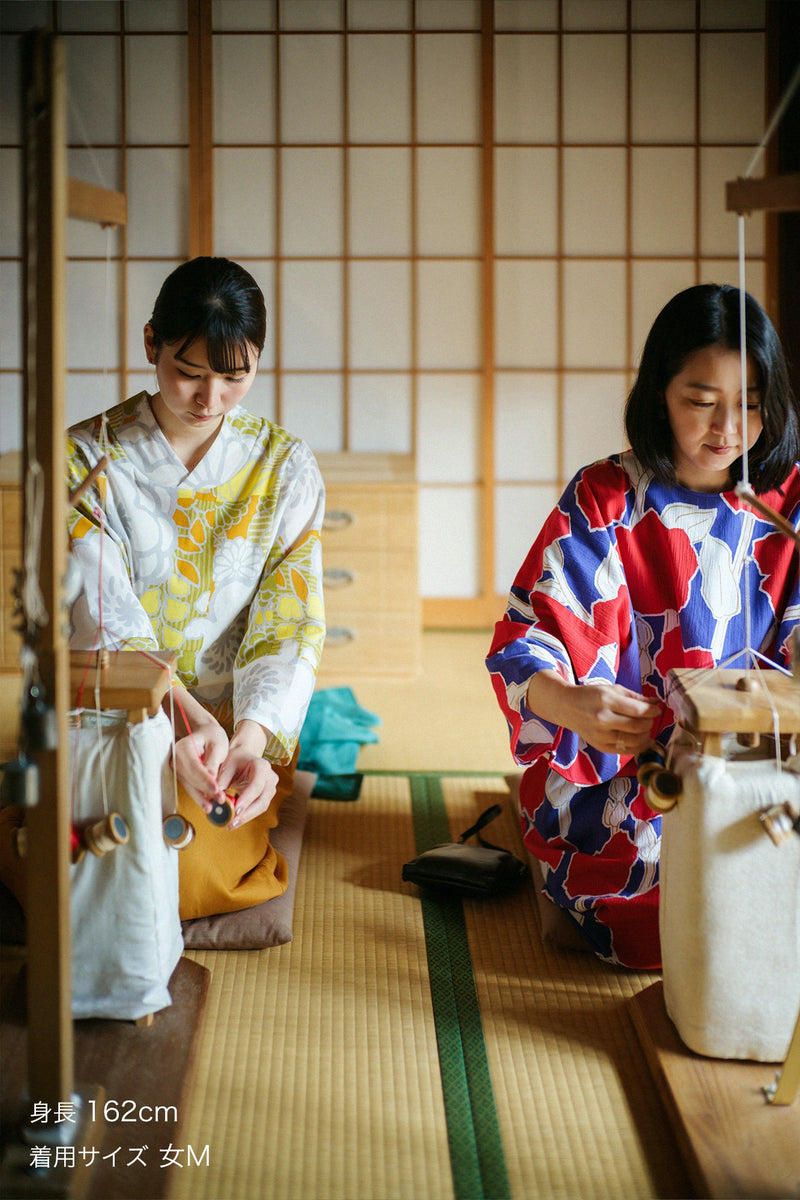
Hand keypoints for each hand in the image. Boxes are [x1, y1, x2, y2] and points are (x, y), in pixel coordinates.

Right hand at [172, 719, 229, 813]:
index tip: (216, 789)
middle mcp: (175, 759)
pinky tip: (208, 805)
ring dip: (202, 798)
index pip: (194, 767)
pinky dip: (199, 797)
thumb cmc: (213, 737)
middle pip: (190, 779)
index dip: (205, 780)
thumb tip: (211, 779)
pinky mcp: (181, 776)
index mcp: (183, 747)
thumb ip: (213, 761)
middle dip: (206, 791)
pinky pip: (190, 788)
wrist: (205, 734)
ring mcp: (176, 769)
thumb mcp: (218, 745)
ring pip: (189, 786)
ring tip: (214, 807)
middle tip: (221, 799)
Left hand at [217, 719, 279, 828]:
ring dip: (246, 817)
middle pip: (262, 799)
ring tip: (231, 824)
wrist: (243, 758)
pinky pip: (259, 808)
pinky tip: (235, 821)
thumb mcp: (225, 766)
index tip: (235, 811)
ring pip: (262, 807)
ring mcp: (271, 787)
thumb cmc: (234, 760)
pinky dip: (247, 815)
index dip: (247, 799)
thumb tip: (214, 799)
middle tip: (231, 823)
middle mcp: (270, 777)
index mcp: (261, 766)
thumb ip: (220, 781)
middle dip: (246, 813)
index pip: (256, 785)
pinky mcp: (268, 796)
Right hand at [527, 671, 659, 757]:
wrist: (566, 707)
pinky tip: (641, 740)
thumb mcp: (612, 690)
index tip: (656, 709)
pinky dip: (638, 746)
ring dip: (646, 736)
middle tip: (650, 718)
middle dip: (650, 723)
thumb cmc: (591, 696)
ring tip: (645, 728)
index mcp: (606, 701)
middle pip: (637, 727)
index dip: (652, 711)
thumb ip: (635, 697)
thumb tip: (656, 704)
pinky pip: (626, 750)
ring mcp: (601, 736)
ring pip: (634, 741)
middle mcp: (603, 720)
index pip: (638, 710)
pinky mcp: (601, 747)